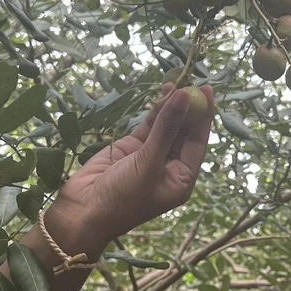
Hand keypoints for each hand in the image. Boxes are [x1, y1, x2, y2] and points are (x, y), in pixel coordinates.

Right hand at [43, 85, 213, 250]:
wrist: (83, 210)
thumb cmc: (123, 196)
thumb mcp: (148, 163)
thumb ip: (166, 129)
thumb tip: (184, 97)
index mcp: (182, 179)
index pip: (198, 142)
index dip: (204, 116)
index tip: (207, 90)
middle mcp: (170, 166)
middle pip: (184, 131)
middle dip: (187, 107)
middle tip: (191, 80)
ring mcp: (151, 154)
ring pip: (166, 125)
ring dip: (170, 105)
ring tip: (174, 81)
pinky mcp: (133, 146)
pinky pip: (149, 125)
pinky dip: (155, 110)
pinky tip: (162, 94)